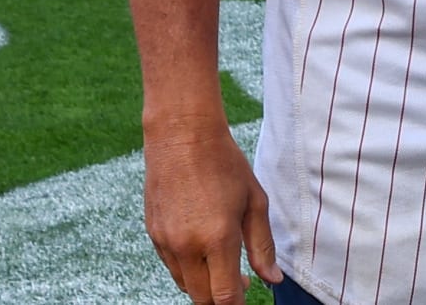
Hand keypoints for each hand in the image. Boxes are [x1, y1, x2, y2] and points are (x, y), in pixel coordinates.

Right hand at [141, 117, 281, 303]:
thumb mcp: (254, 202)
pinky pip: (171, 266)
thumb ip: (263, 246)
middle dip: (221, 298)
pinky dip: (188, 267)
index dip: (237, 302)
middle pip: (202, 298)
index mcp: (217, 238)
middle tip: (239, 281)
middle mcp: (187, 246)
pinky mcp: (152, 234)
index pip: (224, 296)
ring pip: (184, 284)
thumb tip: (273, 279)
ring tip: (222, 264)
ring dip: (203, 284)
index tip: (247, 294)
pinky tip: (202, 247)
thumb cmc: (225, 165)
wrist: (182, 137)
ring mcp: (165, 242)